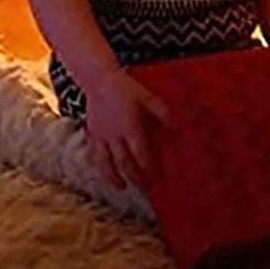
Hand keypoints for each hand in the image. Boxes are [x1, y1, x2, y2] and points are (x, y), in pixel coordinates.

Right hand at [84, 69, 171, 189]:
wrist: (99, 80)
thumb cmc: (126, 87)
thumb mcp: (148, 97)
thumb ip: (162, 112)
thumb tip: (177, 127)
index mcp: (131, 127)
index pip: (141, 153)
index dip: (149, 167)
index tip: (157, 178)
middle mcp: (115, 136)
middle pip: (125, 162)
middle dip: (135, 177)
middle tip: (144, 188)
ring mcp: (101, 136)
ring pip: (107, 162)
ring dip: (114, 177)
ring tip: (121, 187)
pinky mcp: (92, 133)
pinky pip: (95, 154)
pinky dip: (101, 165)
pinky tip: (104, 170)